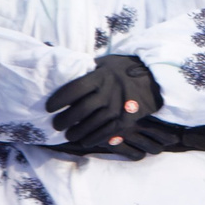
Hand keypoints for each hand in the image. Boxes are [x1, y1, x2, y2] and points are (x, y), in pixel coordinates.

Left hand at [45, 55, 162, 152]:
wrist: (155, 79)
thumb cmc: (126, 69)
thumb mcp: (107, 63)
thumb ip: (89, 70)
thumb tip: (69, 73)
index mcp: (100, 76)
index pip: (73, 89)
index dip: (58, 100)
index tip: (49, 107)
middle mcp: (108, 92)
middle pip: (80, 110)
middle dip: (65, 120)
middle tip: (56, 125)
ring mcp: (118, 107)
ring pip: (92, 124)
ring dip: (77, 132)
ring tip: (69, 135)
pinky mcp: (126, 119)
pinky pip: (107, 132)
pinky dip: (94, 138)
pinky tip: (85, 141)